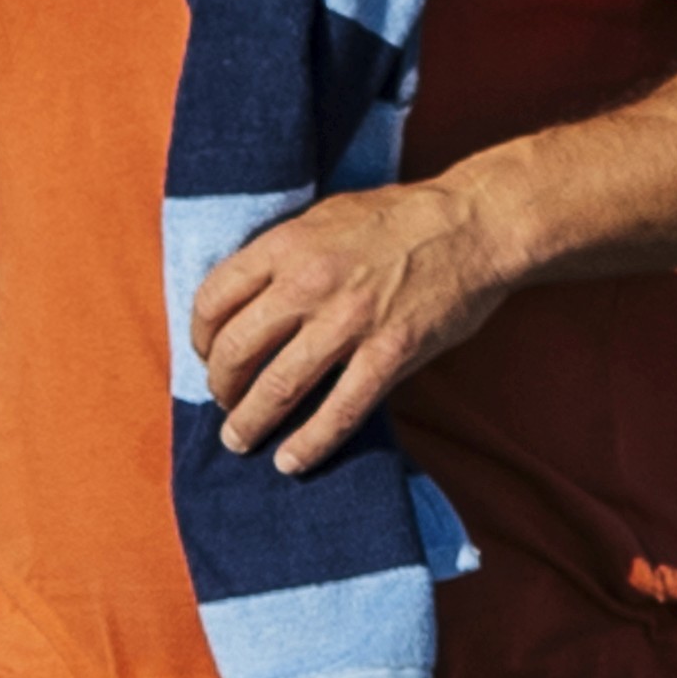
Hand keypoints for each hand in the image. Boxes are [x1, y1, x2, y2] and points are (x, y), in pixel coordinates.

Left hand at [184, 175, 525, 475]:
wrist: (476, 224)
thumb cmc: (401, 217)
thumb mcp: (327, 215)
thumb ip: (284, 252)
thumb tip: (246, 294)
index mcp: (287, 244)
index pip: (214, 299)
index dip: (199, 336)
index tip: (206, 353)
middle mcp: (309, 283)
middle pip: (235, 350)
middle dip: (219, 386)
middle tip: (222, 401)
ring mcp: (350, 322)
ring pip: (278, 387)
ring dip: (249, 422)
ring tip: (239, 440)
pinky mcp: (390, 354)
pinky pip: (340, 411)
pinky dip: (309, 443)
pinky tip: (290, 461)